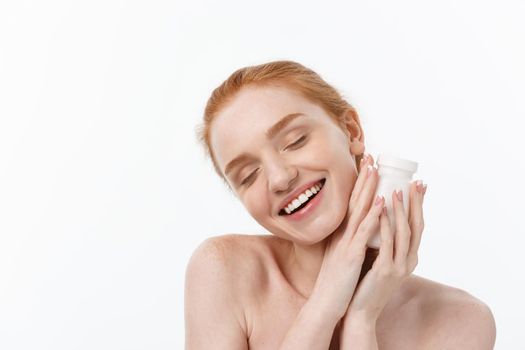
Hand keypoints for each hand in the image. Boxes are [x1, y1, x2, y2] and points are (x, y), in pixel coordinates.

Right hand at [311, 153, 384, 320]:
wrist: (325, 304)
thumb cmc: (334, 284)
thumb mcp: (339, 257)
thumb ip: (346, 242)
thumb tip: (356, 234)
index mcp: (340, 234)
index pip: (350, 203)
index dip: (358, 184)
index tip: (366, 165)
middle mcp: (341, 234)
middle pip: (353, 200)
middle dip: (363, 178)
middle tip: (371, 156)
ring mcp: (345, 243)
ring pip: (358, 211)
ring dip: (367, 188)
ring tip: (375, 169)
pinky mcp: (350, 256)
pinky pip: (362, 232)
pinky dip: (372, 216)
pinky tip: (380, 201)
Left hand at [342, 175, 426, 324]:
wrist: (359, 310)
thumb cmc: (366, 282)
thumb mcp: (380, 259)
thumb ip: (385, 243)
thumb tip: (382, 220)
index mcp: (408, 257)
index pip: (417, 226)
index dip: (419, 205)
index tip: (419, 185)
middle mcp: (408, 261)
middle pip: (416, 226)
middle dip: (416, 203)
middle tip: (416, 182)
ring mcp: (398, 267)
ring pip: (404, 233)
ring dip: (400, 210)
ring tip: (396, 189)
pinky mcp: (385, 271)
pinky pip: (387, 243)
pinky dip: (385, 224)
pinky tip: (381, 209)